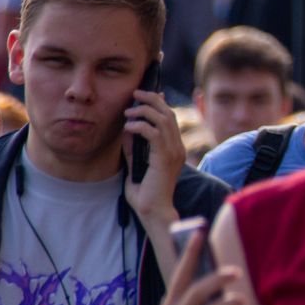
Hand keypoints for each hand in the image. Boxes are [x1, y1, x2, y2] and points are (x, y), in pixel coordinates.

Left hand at [122, 90, 185, 229]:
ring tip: (128, 110)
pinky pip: (153, 133)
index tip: (144, 96)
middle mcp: (177, 148)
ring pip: (163, 119)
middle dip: (152, 99)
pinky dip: (140, 126)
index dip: (159, 103)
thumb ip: (133, 148)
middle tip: (135, 93)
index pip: (170, 119)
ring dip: (144, 110)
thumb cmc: (145, 195)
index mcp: (174, 149)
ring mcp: (173, 152)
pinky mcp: (164, 158)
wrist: (153, 212)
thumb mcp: (135, 165)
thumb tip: (127, 129)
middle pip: (168, 113)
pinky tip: (128, 127)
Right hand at [149, 233, 244, 304]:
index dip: (189, 253)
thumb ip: (188, 296)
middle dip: (217, 279)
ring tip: (242, 300)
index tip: (199, 233)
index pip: (180, 274)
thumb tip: (209, 270)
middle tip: (237, 272)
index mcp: (171, 304)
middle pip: (197, 292)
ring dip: (228, 304)